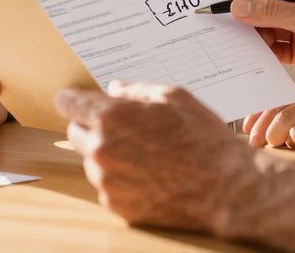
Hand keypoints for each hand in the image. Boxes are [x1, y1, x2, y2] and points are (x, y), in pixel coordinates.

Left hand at [55, 82, 255, 233]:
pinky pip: (108, 187)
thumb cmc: (203, 138)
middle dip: (92, 127)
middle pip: (75, 133)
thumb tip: (114, 89)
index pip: (68, 103)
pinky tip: (149, 176)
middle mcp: (101, 149)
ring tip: (145, 155)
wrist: (225, 187)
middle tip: (122, 128)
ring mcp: (107, 181)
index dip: (72, 99)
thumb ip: (136, 91)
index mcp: (111, 117)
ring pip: (92, 162)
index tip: (74, 101)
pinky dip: (121, 180)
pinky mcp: (117, 205)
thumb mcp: (174, 98)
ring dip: (108, 155)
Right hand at [231, 0, 294, 103]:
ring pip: (272, 26)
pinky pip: (278, 47)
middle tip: (227, 22)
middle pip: (271, 3)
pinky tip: (251, 54)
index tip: (232, 0)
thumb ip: (270, 12)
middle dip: (251, 12)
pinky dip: (265, 50)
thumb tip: (239, 7)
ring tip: (236, 40)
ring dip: (256, 33)